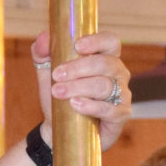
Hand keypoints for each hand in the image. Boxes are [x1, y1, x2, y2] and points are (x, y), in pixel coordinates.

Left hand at [32, 31, 132, 150]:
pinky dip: (91, 106)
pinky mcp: (121, 114)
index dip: (97, 41)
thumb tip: (43, 36)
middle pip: (104, 64)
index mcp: (105, 58)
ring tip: (58, 92)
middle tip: (57, 75)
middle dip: (78, 68)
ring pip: (104, 85)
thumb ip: (43, 53)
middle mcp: (118, 73)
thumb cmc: (58, 96)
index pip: (110, 41)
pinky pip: (109, 108)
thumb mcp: (46, 73)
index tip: (77, 45)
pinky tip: (75, 105)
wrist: (57, 129)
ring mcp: (122, 94)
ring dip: (79, 87)